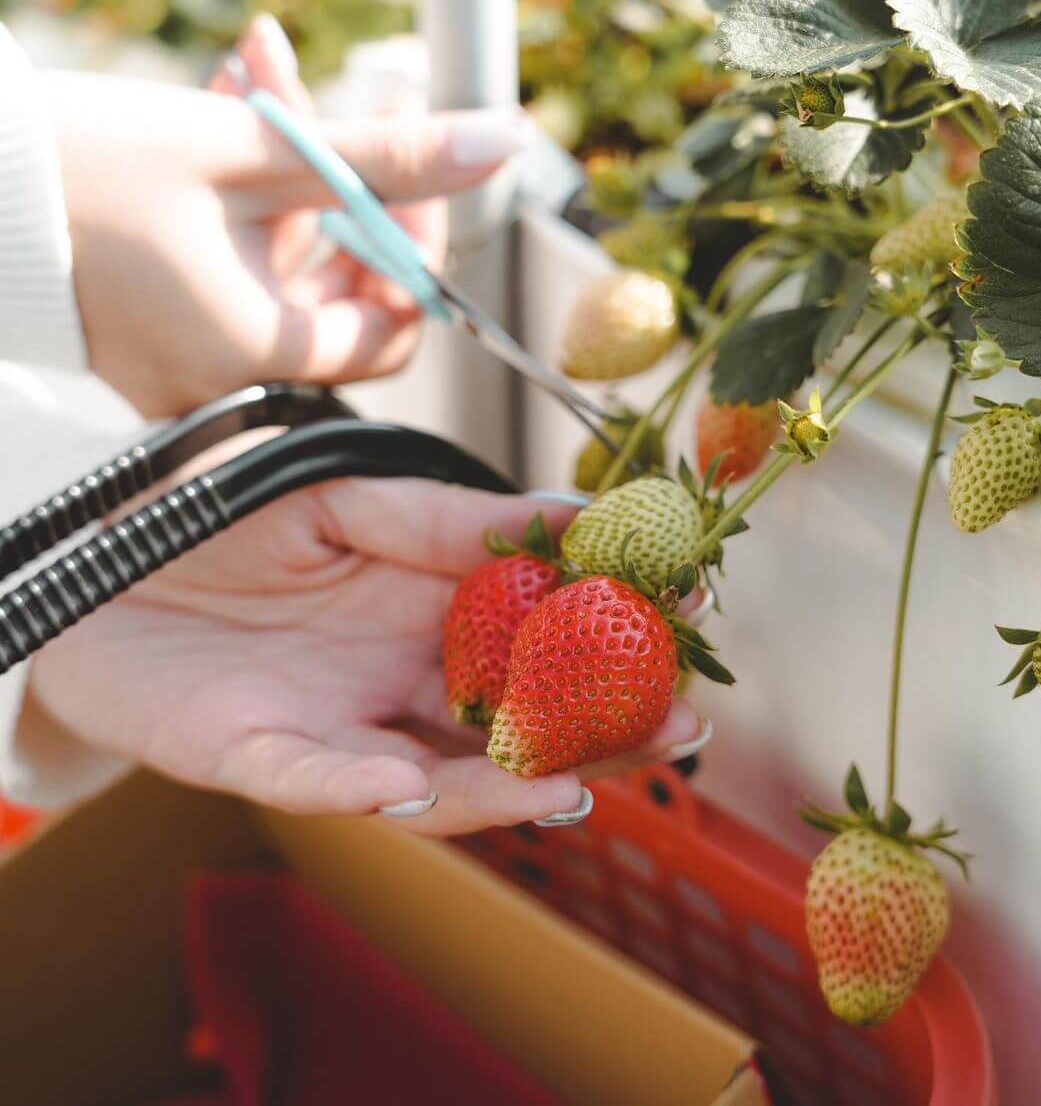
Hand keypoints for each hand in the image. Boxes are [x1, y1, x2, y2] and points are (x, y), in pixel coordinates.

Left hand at [25, 481, 703, 834]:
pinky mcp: (261, 755)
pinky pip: (315, 779)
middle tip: (679, 723)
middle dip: (597, 730)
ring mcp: (341, 725)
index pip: (544, 632)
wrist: (107, 555)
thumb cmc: (230, 515)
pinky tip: (402, 783)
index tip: (692, 605)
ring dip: (503, 784)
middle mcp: (402, 679)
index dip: (616, 626)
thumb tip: (573, 517)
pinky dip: (358, 787)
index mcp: (432, 609)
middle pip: (516, 721)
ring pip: (438, 774)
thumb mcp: (346, 495)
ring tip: (572, 779)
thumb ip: (448, 520)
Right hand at [46, 14, 527, 415]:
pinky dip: (247, 194)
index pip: (393, 324)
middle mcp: (226, 375)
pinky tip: (232, 105)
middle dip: (347, 182)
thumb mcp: (252, 152)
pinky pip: (233, 262)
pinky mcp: (160, 329)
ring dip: (294, 166)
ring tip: (262, 76)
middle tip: (335, 104)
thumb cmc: (81, 169)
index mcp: (257, 351)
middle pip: (340, 286)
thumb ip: (384, 159)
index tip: (403, 167)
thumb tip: (497, 146)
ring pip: (285, 260)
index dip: (412, 244)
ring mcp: (190, 358)